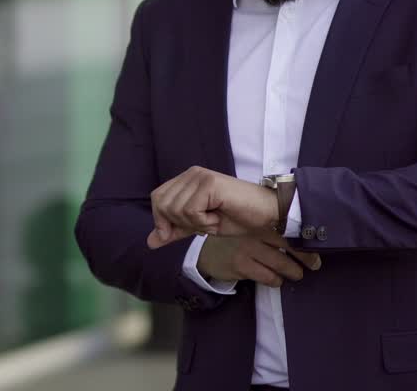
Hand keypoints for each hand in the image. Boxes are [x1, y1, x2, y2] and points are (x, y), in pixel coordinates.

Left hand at [148, 166, 278, 245]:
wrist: (266, 215)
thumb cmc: (237, 218)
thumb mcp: (199, 226)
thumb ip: (175, 230)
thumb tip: (150, 242)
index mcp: (186, 180)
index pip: (157, 198)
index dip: (162, 219)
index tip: (182, 231)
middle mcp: (191, 174)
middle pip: (162, 204)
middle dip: (180, 223)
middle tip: (205, 223)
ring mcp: (200, 176)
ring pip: (176, 209)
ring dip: (196, 223)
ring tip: (215, 218)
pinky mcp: (209, 183)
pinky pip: (191, 211)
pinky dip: (204, 222)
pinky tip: (219, 216)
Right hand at [197, 233, 321, 287]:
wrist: (206, 252)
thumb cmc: (236, 238)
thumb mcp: (250, 226)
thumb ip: (271, 226)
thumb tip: (304, 233)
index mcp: (259, 219)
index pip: (289, 227)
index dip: (306, 238)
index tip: (319, 246)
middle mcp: (254, 231)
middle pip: (289, 244)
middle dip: (306, 258)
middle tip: (315, 265)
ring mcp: (247, 248)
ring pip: (281, 263)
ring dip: (293, 271)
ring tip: (296, 273)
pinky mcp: (241, 265)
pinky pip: (268, 276)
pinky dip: (276, 280)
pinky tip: (277, 279)